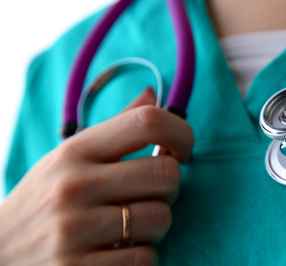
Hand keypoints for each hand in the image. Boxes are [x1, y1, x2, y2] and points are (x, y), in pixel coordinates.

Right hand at [0, 88, 193, 264]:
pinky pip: (145, 259)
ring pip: (161, 218)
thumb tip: (152, 93)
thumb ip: (116, 126)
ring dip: (157, 225)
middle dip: (172, 186)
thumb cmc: (46, 199)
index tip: (183, 150)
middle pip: (166, 173)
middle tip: (156, 193)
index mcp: (76, 151)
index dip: (180, 132)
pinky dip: (142, 256)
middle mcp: (74, 186)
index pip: (146, 122)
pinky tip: (121, 252)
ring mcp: (74, 231)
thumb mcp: (70, 156)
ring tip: (134, 226)